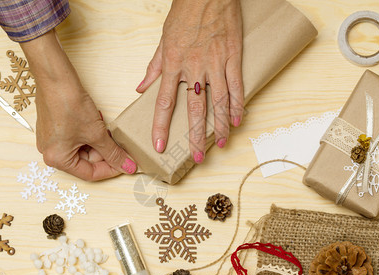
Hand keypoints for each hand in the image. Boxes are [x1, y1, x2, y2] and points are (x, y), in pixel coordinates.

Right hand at [21, 30, 135, 180]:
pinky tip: (98, 123)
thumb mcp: (96, 133)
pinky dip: (90, 134)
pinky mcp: (55, 128)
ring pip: (84, 149)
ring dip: (99, 142)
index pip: (90, 174)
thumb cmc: (69, 104)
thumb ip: (113, 153)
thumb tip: (126, 166)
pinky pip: (77, 138)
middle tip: (122, 147)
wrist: (56, 78)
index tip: (126, 164)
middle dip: (106, 153)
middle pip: (86, 161)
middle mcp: (51, 152)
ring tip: (109, 131)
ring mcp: (52, 140)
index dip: (111, 170)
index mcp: (57, 159)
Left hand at [137, 0, 242, 162]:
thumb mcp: (163, 40)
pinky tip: (238, 120)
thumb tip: (141, 88)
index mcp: (173, 64)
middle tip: (197, 156)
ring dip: (220, 126)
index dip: (161, 126)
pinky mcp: (232, 58)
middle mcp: (193, 68)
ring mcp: (215, 64)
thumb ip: (154, 67)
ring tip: (221, 144)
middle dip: (195, 136)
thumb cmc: (184, 14)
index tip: (159, 145)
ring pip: (218, 102)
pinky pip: (236, 86)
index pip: (164, 102)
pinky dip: (238, 105)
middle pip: (194, 109)